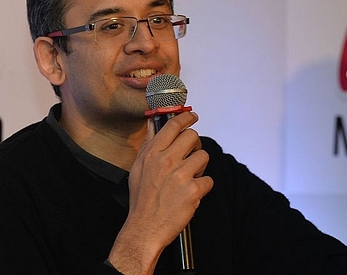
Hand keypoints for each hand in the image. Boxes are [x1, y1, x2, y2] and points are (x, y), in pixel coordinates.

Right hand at [108, 111, 213, 273]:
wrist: (144, 228)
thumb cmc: (141, 199)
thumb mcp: (138, 167)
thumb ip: (148, 144)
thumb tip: (153, 124)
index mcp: (152, 153)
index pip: (173, 125)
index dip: (186, 118)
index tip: (192, 116)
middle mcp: (166, 161)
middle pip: (193, 136)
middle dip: (195, 144)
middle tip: (191, 153)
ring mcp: (180, 175)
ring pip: (203, 156)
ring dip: (200, 166)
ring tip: (190, 176)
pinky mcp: (193, 190)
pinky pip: (208, 179)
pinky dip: (203, 187)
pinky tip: (191, 193)